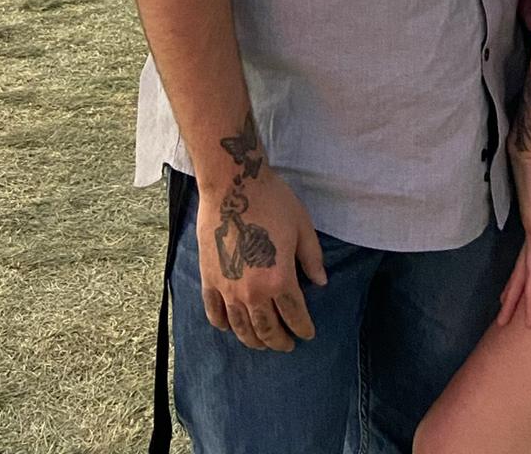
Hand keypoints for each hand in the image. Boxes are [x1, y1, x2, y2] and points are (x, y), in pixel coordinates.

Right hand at [196, 164, 327, 351]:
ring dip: (253, 340)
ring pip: (241, 328)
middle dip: (279, 341)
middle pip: (267, 329)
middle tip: (286, 345)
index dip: (303, 328)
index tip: (307, 334)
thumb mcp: (301, 226)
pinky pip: (214, 313)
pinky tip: (230, 327)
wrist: (233, 185)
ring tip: (262, 343)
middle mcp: (253, 292)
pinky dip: (224, 325)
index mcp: (279, 279)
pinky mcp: (209, 280)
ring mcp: (228, 289)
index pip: (294, 315)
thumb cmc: (272, 201)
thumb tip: (321, 282)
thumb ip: (311, 257)